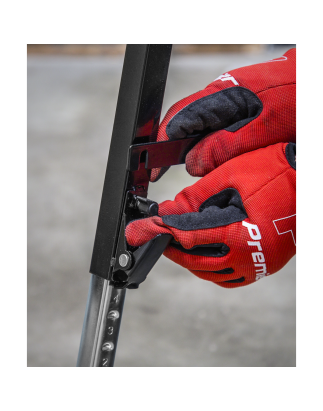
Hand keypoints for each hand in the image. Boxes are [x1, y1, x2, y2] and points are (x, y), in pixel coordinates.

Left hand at [126, 143, 296, 287]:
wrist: (308, 180)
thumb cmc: (276, 172)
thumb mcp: (231, 177)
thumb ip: (196, 197)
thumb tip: (168, 210)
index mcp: (241, 235)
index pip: (188, 238)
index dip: (160, 234)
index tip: (140, 233)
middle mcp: (251, 257)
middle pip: (198, 263)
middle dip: (174, 252)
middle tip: (158, 241)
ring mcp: (261, 265)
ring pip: (214, 275)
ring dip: (192, 263)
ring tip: (178, 248)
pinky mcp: (267, 265)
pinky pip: (232, 277)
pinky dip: (213, 269)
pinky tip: (206, 257)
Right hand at [151, 48, 296, 181]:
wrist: (317, 83)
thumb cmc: (301, 96)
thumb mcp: (265, 126)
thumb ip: (226, 144)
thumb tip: (193, 163)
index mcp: (221, 95)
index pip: (178, 119)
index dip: (162, 145)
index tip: (154, 169)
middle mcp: (222, 98)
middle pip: (187, 127)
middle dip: (179, 152)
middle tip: (174, 175)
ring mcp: (231, 104)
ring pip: (203, 132)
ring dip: (201, 152)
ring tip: (207, 170)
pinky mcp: (241, 112)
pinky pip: (219, 133)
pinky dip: (217, 149)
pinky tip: (225, 158)